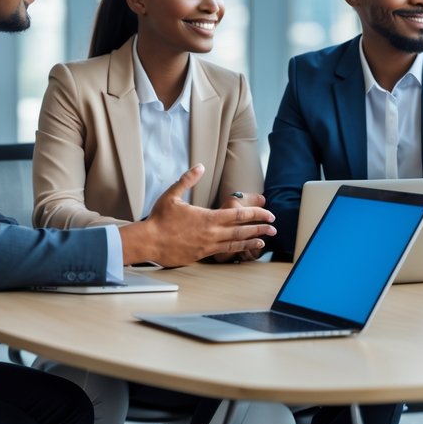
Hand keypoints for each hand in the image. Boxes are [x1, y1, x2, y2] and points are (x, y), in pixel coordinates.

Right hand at [120, 165, 275, 266]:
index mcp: (208, 217)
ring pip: (235, 244)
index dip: (257, 214)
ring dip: (252, 242)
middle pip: (243, 230)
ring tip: (264, 241)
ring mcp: (208, 246)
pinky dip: (237, 250)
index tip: (269, 213)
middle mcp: (212, 233)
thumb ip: (187, 180)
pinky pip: (224, 253)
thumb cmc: (159, 219)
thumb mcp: (172, 195)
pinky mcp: (201, 256)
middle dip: (261, 229)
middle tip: (274, 228)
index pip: (240, 214)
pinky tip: (243, 250)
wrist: (148, 242)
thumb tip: (200, 167)